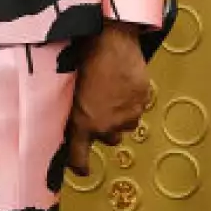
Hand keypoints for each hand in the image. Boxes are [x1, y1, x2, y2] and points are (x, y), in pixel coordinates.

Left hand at [66, 23, 150, 176]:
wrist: (111, 40)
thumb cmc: (81, 60)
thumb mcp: (67, 89)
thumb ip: (70, 112)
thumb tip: (68, 122)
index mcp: (83, 124)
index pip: (79, 159)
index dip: (80, 167)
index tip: (83, 170)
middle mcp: (106, 126)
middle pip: (108, 139)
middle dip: (104, 129)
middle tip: (99, 110)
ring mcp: (128, 114)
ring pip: (125, 124)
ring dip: (119, 115)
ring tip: (112, 94)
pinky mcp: (142, 101)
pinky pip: (137, 108)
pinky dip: (131, 102)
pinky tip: (124, 85)